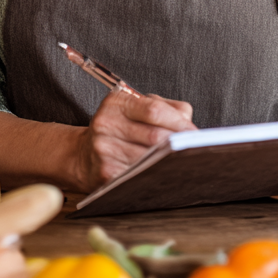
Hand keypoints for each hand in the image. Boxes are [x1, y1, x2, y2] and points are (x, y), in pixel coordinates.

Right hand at [72, 89, 196, 192]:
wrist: (83, 155)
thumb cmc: (119, 130)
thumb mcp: (137, 109)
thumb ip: (167, 109)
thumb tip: (190, 126)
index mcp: (116, 102)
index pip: (154, 110)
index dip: (179, 123)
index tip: (193, 133)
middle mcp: (105, 122)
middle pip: (154, 136)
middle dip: (178, 145)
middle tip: (192, 150)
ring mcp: (103, 148)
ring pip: (149, 158)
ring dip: (169, 161)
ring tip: (178, 161)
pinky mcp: (105, 172)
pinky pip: (138, 175)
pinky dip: (154, 175)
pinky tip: (160, 173)